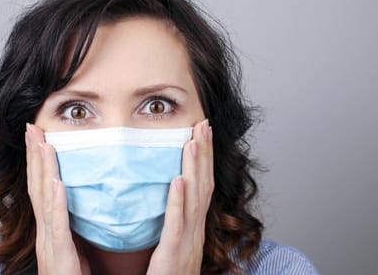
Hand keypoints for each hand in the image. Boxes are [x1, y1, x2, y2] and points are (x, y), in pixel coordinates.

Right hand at [25, 123, 90, 274]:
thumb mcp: (73, 249)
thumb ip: (72, 227)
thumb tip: (78, 203)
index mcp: (50, 230)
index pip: (43, 187)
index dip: (39, 160)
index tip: (39, 134)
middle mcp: (45, 233)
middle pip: (37, 186)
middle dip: (34, 155)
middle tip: (32, 126)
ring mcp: (49, 244)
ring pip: (43, 199)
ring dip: (42, 169)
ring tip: (42, 143)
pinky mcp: (60, 256)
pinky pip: (57, 225)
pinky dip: (55, 202)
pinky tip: (56, 181)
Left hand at [147, 119, 214, 274]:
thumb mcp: (177, 244)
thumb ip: (176, 221)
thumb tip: (172, 193)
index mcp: (195, 226)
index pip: (203, 185)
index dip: (204, 158)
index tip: (202, 133)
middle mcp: (196, 230)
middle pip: (204, 184)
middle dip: (204, 153)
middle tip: (203, 124)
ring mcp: (188, 240)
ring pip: (194, 198)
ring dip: (195, 168)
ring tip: (192, 141)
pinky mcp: (175, 252)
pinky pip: (177, 223)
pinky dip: (178, 201)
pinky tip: (178, 180)